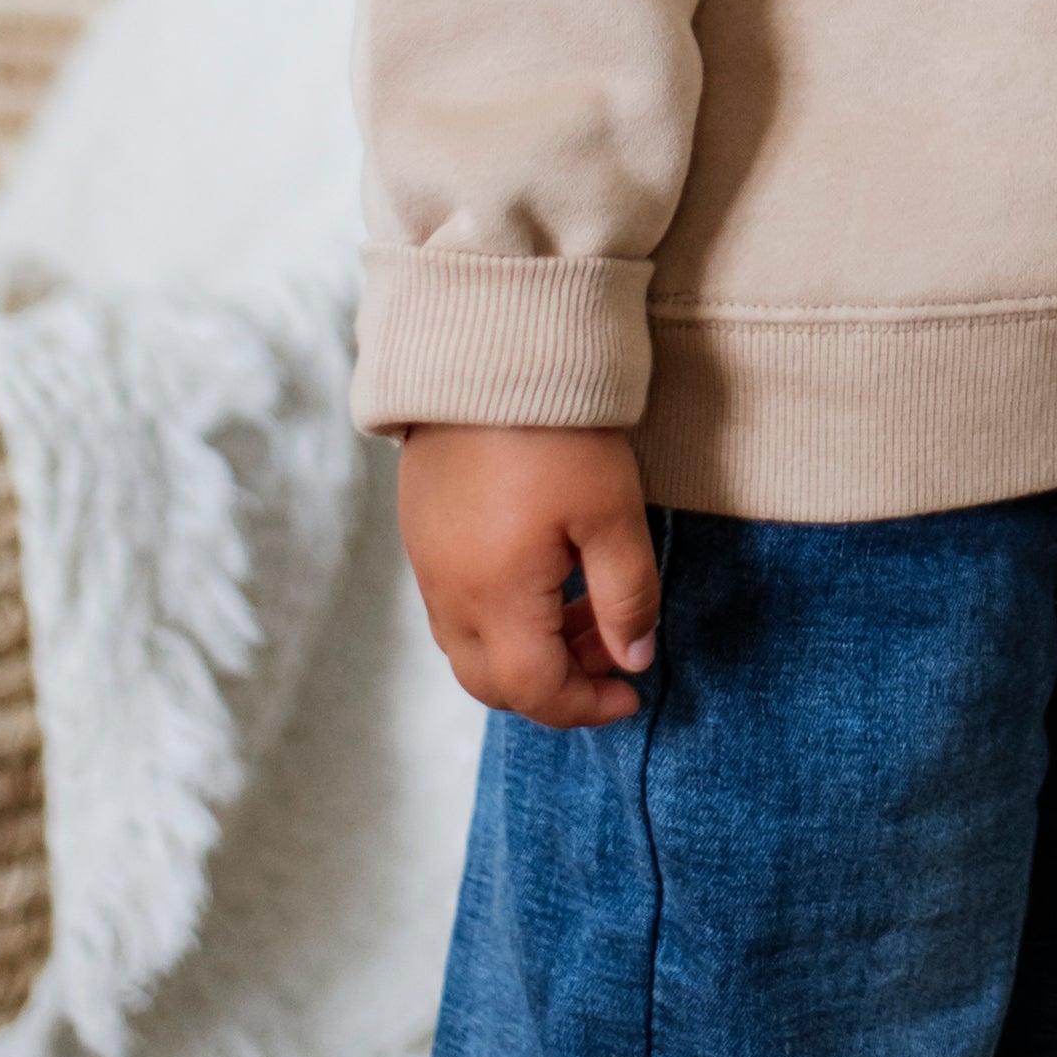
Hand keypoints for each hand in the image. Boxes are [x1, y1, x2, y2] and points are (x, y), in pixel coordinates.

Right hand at [397, 424, 660, 727]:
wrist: (488, 350)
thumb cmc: (557, 432)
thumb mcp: (613, 513)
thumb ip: (627, 596)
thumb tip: (634, 659)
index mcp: (495, 597)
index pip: (535, 690)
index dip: (586, 707)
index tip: (632, 694)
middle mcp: (449, 593)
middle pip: (494, 682)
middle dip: (557, 686)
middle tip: (613, 653)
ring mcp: (427, 565)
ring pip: (471, 647)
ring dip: (530, 650)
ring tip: (591, 609)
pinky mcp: (422, 534)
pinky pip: (455, 607)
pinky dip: (503, 617)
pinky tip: (548, 576)